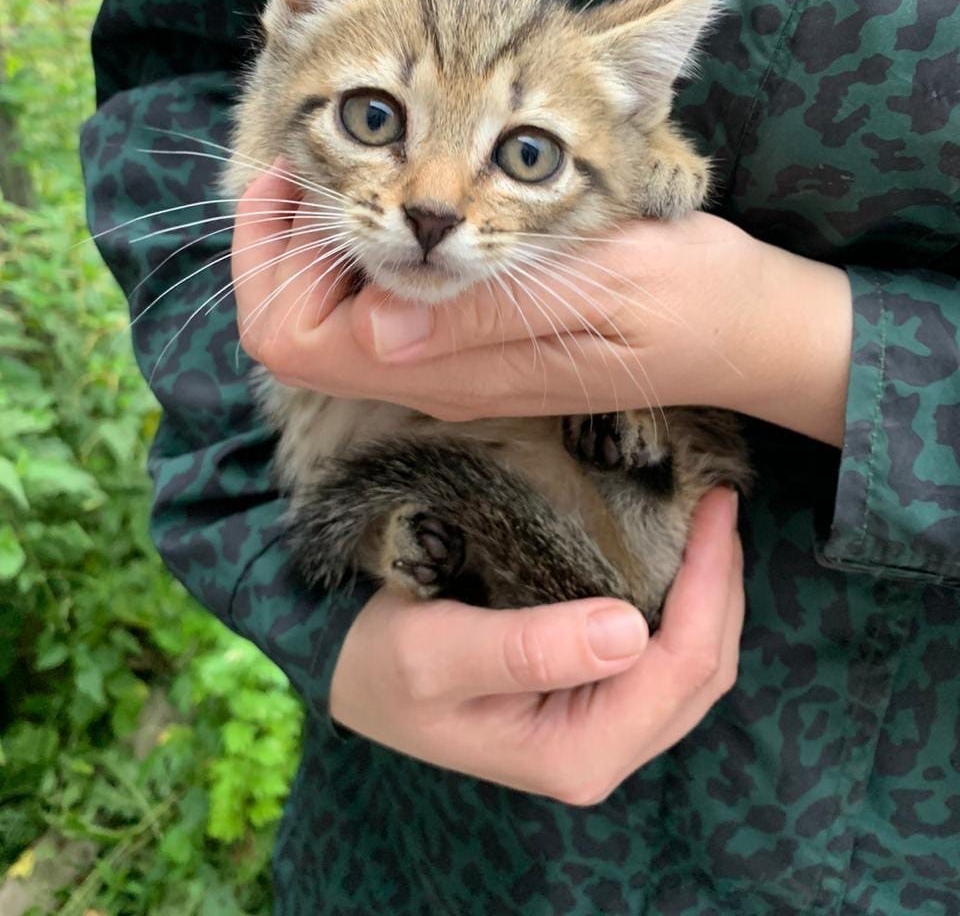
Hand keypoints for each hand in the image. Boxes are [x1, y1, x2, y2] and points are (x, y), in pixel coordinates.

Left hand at [233, 165, 850, 443]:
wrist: (744, 326)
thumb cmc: (687, 293)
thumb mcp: (597, 286)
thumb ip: (489, 313)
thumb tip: (375, 330)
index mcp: (457, 369)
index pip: (297, 341)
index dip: (270, 261)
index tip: (291, 175)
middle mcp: (438, 375)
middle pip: (296, 332)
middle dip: (281, 244)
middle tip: (307, 153)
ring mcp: (451, 363)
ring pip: (332, 317)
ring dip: (321, 238)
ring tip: (352, 153)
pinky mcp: (472, 344)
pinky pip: (378, 308)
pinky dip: (364, 247)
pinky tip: (399, 186)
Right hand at [330, 489, 742, 801]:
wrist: (346, 668)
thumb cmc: (382, 660)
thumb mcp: (438, 653)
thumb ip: (529, 649)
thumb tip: (632, 631)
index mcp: (576, 752)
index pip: (680, 668)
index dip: (711, 586)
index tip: (715, 506)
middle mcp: (599, 752)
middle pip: (701, 673)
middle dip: (724, 587)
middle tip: (722, 504)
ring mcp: (597, 731)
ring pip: (691, 670)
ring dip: (710, 597)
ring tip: (711, 525)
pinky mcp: (587, 701)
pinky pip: (661, 661)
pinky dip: (682, 606)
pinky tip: (678, 560)